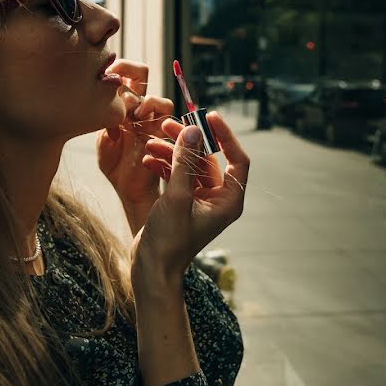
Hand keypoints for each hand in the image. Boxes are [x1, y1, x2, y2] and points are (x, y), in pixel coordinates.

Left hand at [97, 60, 173, 207]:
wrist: (128, 189)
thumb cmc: (114, 166)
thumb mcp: (102, 141)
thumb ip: (105, 122)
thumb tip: (111, 106)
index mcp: (123, 108)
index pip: (122, 77)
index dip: (115, 69)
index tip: (102, 72)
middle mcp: (140, 111)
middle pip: (141, 76)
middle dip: (129, 69)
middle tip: (117, 76)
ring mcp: (153, 122)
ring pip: (158, 98)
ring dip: (145, 100)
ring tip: (133, 112)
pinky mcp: (162, 135)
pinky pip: (167, 116)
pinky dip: (154, 112)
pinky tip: (138, 121)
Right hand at [131, 112, 249, 286]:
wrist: (151, 269)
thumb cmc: (169, 240)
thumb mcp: (177, 197)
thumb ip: (184, 163)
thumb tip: (193, 130)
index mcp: (229, 201)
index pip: (238, 160)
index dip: (226, 136)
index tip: (210, 116)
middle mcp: (219, 199)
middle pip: (210, 159)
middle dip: (189, 141)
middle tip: (168, 124)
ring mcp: (201, 201)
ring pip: (190, 166)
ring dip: (172, 152)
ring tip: (151, 142)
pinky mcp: (183, 203)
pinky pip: (178, 177)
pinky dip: (164, 167)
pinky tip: (147, 160)